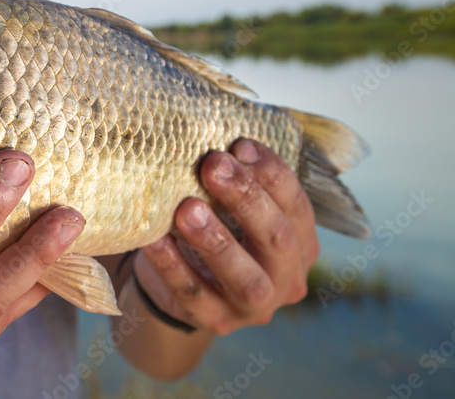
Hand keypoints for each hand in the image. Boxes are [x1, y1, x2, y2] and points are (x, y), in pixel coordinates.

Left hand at [134, 138, 318, 334]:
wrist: (183, 284)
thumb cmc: (213, 227)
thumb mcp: (232, 205)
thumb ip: (236, 177)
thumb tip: (216, 131)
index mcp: (301, 243)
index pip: (297, 206)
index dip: (271, 174)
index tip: (238, 144)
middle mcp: (287, 278)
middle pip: (276, 239)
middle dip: (246, 199)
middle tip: (213, 166)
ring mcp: (253, 307)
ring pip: (245, 278)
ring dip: (216, 240)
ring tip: (187, 208)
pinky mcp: (216, 323)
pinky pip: (194, 295)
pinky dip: (173, 267)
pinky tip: (153, 240)